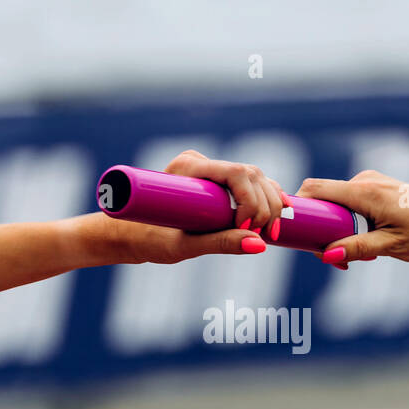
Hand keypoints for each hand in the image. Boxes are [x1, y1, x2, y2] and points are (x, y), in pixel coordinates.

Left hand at [86, 150, 287, 264]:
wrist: (129, 236)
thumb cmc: (149, 239)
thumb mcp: (185, 245)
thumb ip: (221, 243)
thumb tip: (260, 245)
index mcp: (188, 167)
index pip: (237, 172)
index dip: (253, 200)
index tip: (250, 229)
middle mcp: (200, 162)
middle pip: (251, 174)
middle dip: (265, 205)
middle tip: (264, 236)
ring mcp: (209, 169)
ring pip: (256, 178)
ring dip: (271, 203)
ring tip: (270, 233)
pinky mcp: (216, 181)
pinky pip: (251, 184)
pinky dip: (268, 198)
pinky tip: (279, 215)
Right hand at [296, 170, 408, 266]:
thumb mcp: (392, 247)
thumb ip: (357, 248)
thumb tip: (326, 254)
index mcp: (365, 192)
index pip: (314, 190)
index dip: (297, 209)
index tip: (294, 235)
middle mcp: (366, 181)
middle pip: (322, 200)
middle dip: (318, 229)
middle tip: (332, 259)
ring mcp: (372, 182)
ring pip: (336, 205)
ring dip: (336, 230)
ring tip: (356, 257)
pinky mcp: (379, 189)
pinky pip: (351, 204)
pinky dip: (349, 224)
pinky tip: (367, 245)